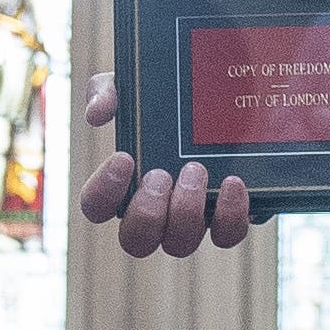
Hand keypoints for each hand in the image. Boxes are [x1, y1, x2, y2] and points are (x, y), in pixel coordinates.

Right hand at [73, 70, 257, 255]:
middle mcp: (156, 212)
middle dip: (147, 212)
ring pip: (180, 244)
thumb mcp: (137, 85)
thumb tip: (97, 113)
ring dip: (186, 212)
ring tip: (196, 169)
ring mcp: (192, 220)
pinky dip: (229, 214)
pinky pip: (227, 234)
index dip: (103, 193)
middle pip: (135, 241)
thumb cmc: (170, 102)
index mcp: (125, 184)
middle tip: (161, 174)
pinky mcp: (228, 217)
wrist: (233, 98)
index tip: (123, 158)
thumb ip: (110, 90)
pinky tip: (233, 182)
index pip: (96, 207)